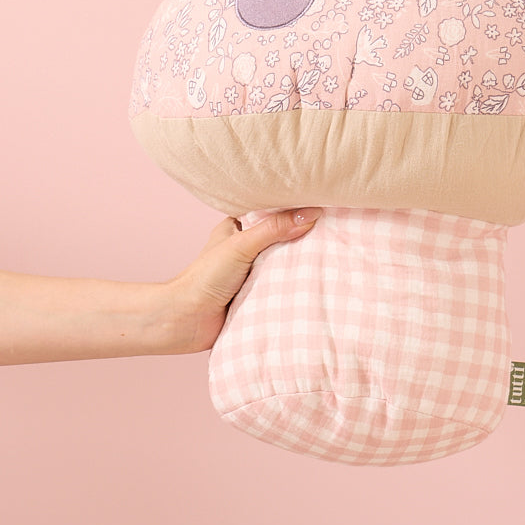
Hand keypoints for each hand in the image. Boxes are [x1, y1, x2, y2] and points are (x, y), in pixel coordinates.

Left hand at [164, 208, 321, 354]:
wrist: (187, 320)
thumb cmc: (205, 277)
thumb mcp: (241, 245)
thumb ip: (274, 229)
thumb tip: (311, 214)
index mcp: (238, 228)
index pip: (272, 213)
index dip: (294, 210)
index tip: (324, 204)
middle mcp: (246, 248)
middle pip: (282, 239)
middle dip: (304, 238)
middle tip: (337, 230)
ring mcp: (253, 273)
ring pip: (284, 264)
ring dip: (301, 264)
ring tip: (335, 254)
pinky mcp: (258, 296)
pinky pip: (282, 287)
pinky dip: (296, 286)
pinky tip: (320, 282)